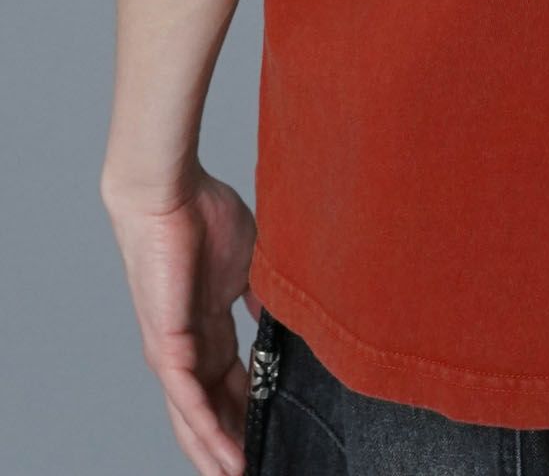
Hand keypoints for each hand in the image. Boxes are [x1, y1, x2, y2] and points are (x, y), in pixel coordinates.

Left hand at [101, 162, 258, 475]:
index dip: (251, 412)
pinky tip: (226, 455)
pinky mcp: (168, 344)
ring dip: (216, 452)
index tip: (277, 432)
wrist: (172, 194)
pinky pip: (187, 400)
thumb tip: (287, 324)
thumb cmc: (206, 217)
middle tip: (259, 468)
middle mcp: (188, 347)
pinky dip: (206, 431)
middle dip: (232, 443)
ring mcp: (174, 350)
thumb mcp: (251, 265)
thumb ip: (263, 298)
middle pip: (210, 411)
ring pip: (193, 417)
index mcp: (209, 327)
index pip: (231, 383)